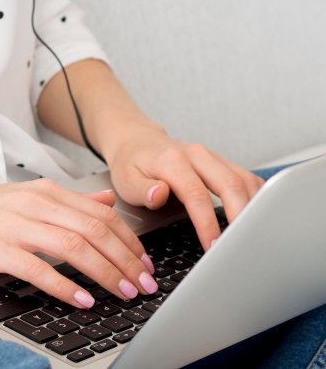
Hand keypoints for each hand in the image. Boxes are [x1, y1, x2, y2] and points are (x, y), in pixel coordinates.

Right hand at [0, 178, 158, 307]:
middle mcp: (34, 202)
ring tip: (124, 293)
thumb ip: (68, 199)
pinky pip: (39, 267)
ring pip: (74, 245)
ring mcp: (15, 223)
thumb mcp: (25, 196)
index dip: (130, 240)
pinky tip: (83, 299)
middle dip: (126, 259)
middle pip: (94, 229)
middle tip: (146, 284)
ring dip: (105, 272)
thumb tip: (105, 198)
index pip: (100, 213)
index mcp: (44, 191)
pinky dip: (66, 285)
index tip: (147, 264)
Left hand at [104, 125, 264, 251]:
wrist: (136, 139)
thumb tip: (160, 195)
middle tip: (244, 248)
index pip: (197, 195)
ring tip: (257, 238)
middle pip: (230, 184)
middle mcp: (197, 155)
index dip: (208, 224)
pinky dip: (258, 197)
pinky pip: (247, 177)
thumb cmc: (131, 162)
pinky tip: (261, 218)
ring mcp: (212, 157)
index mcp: (173, 161)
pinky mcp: (221, 162)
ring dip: (255, 208)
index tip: (214, 248)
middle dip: (242, 218)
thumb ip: (143, 190)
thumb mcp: (125, 178)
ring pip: (244, 179)